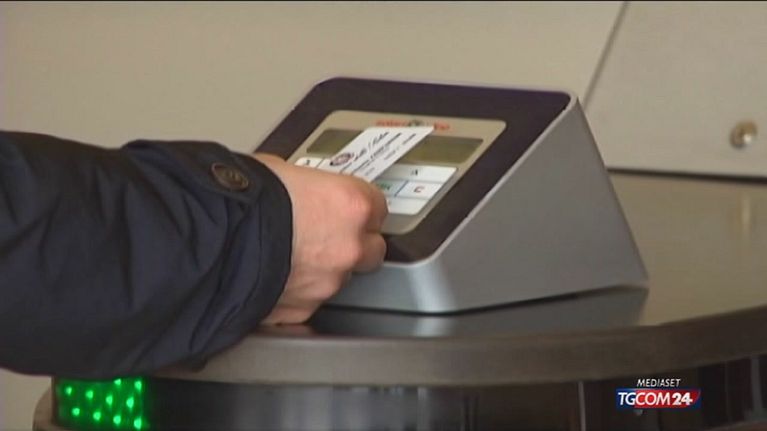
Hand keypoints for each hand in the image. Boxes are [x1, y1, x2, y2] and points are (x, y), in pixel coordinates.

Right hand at [253, 153, 387, 324]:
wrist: (210, 241)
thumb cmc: (239, 200)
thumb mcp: (280, 171)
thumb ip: (306, 186)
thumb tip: (300, 189)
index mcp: (351, 204)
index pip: (377, 206)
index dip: (358, 207)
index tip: (346, 208)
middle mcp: (348, 246)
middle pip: (372, 249)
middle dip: (354, 243)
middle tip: (327, 235)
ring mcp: (328, 282)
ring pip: (340, 278)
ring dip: (323, 269)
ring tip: (289, 255)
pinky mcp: (304, 310)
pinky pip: (308, 301)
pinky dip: (296, 292)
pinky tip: (274, 276)